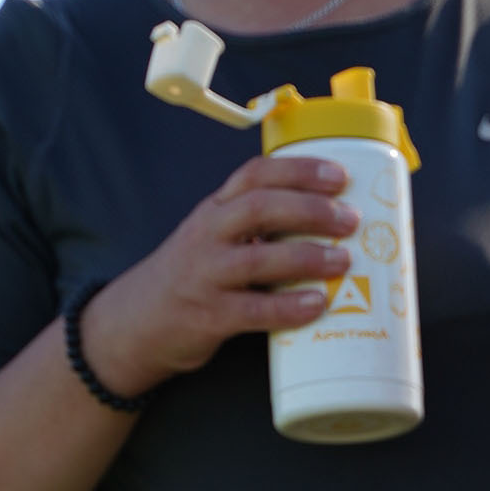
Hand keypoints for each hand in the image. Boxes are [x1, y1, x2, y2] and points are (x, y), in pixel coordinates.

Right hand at [77, 152, 359, 398]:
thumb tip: (336, 224)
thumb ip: (260, 226)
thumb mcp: (216, 236)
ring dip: (306, 258)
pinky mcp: (208, 316)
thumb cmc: (195, 276)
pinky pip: (253, 311)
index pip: (255, 174)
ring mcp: (205, 275)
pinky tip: (317, 304)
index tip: (340, 175)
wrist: (139, 320)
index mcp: (216, 209)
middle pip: (259, 208)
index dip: (299, 170)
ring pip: (256, 259)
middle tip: (350, 219)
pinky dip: (288, 307)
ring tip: (344, 261)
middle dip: (310, 209)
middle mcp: (208, 235)